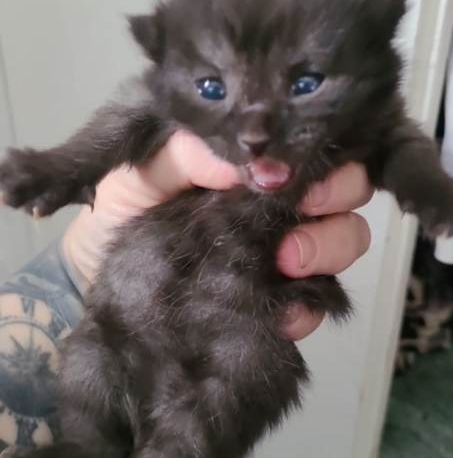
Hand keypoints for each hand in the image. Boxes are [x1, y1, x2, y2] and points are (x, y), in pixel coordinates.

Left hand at [62, 131, 372, 340]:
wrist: (99, 277)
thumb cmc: (122, 210)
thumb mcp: (140, 170)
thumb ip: (187, 153)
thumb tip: (248, 162)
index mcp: (256, 162)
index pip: (314, 145)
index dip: (324, 155)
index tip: (296, 174)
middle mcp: (282, 201)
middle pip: (348, 190)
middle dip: (336, 198)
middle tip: (299, 210)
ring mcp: (289, 251)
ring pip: (347, 239)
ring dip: (328, 248)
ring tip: (285, 263)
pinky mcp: (283, 300)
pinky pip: (320, 302)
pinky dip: (309, 308)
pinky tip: (282, 312)